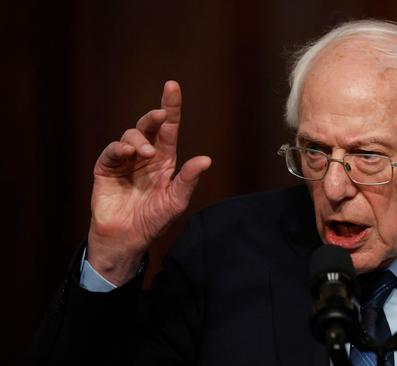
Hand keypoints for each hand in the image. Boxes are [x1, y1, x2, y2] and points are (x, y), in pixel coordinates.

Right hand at [87, 81, 210, 284]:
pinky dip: (120, 148)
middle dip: (154, 115)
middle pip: (149, 126)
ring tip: (146, 153)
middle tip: (161, 114)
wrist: (127, 239)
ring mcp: (125, 161)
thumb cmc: (154, 220)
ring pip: (131, 136)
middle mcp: (145, 156)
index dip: (171, 108)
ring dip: (139, 139)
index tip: (172, 86)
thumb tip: (206, 159)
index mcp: (164, 160)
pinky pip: (112, 151)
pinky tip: (128, 152)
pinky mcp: (106, 169)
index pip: (169, 129)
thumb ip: (188, 180)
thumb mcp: (175, 201)